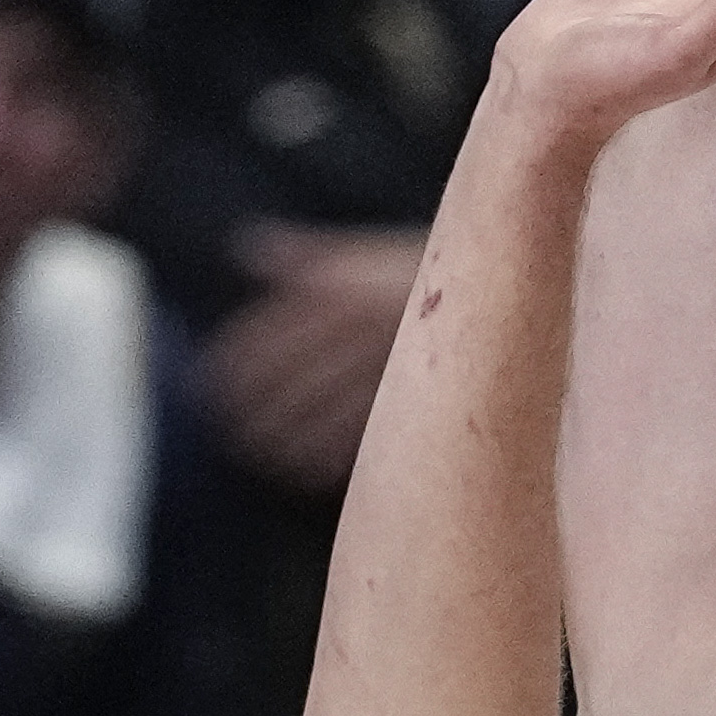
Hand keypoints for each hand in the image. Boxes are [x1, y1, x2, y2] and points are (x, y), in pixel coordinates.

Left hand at [203, 231, 421, 494]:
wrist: (507, 288)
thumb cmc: (419, 273)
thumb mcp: (363, 255)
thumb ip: (304, 257)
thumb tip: (246, 245)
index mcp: (346, 291)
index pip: (276, 328)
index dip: (238, 357)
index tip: (208, 380)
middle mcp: (365, 328)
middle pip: (294, 375)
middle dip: (254, 404)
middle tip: (225, 425)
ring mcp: (390, 365)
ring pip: (324, 411)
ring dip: (284, 435)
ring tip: (255, 450)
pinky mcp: (416, 399)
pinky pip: (366, 435)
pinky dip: (329, 456)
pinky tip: (303, 470)